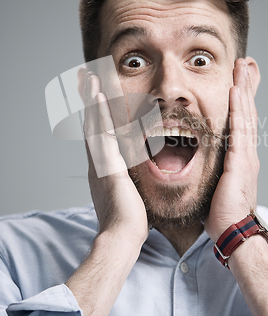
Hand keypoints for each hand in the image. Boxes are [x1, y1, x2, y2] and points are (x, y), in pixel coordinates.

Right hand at [83, 72, 148, 244]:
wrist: (122, 237)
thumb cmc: (128, 222)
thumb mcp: (128, 196)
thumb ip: (129, 183)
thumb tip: (134, 180)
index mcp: (103, 168)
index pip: (98, 134)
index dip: (95, 113)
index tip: (95, 95)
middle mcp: (98, 162)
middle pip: (91, 124)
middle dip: (89, 100)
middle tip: (85, 78)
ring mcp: (100, 162)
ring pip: (94, 124)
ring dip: (91, 100)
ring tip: (89, 78)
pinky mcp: (107, 165)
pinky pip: (102, 134)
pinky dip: (99, 115)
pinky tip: (98, 98)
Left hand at [205, 58, 259, 240]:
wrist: (232, 231)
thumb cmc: (221, 211)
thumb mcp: (215, 184)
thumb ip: (211, 168)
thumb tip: (197, 162)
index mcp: (239, 156)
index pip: (241, 121)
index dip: (240, 100)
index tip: (238, 80)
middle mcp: (246, 152)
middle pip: (247, 112)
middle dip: (246, 87)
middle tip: (246, 64)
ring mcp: (246, 155)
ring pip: (245, 115)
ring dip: (243, 89)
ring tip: (242, 67)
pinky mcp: (241, 162)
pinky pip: (239, 130)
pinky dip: (238, 109)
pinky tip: (235, 92)